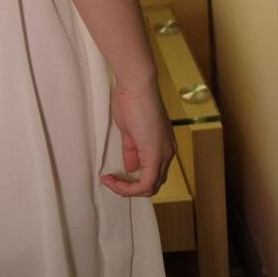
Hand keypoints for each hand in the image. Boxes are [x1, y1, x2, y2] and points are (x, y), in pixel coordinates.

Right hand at [100, 80, 176, 197]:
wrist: (136, 87)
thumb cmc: (132, 101)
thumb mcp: (130, 131)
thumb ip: (132, 150)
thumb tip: (130, 166)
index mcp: (163, 145)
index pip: (152, 174)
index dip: (132, 180)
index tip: (112, 174)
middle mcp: (167, 153)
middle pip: (153, 184)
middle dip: (130, 188)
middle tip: (111, 181)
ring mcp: (163, 155)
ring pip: (150, 187)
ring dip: (127, 189)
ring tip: (110, 182)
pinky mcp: (155, 155)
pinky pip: (145, 183)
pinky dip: (127, 187)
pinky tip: (112, 180)